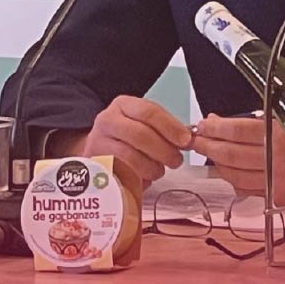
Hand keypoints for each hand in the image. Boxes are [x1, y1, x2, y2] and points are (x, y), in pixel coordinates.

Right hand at [66, 95, 192, 183]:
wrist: (97, 150)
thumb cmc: (125, 137)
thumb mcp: (141, 123)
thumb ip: (162, 128)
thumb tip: (187, 139)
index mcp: (123, 105)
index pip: (149, 111)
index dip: (170, 127)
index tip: (186, 140)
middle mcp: (108, 120)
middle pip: (141, 134)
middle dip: (164, 150)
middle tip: (176, 161)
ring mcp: (99, 142)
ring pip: (132, 157)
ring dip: (152, 167)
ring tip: (158, 170)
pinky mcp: (98, 166)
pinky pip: (123, 174)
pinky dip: (139, 178)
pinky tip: (144, 177)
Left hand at [191, 114, 284, 205]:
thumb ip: (259, 119)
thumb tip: (223, 120)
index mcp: (279, 133)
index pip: (235, 130)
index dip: (214, 128)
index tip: (202, 124)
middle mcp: (276, 159)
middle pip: (230, 153)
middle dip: (208, 145)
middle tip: (195, 139)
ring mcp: (277, 182)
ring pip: (235, 175)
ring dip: (218, 164)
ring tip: (209, 153)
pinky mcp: (280, 198)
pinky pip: (249, 190)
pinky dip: (234, 181)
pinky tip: (228, 172)